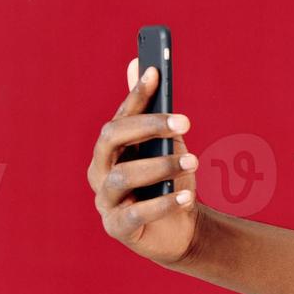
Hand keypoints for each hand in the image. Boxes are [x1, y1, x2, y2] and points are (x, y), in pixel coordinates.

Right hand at [87, 58, 200, 265]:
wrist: (180, 230)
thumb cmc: (169, 182)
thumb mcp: (166, 144)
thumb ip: (152, 111)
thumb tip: (138, 63)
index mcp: (109, 148)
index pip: (119, 115)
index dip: (136, 94)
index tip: (156, 72)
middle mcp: (100, 171)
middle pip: (111, 139)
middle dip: (147, 125)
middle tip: (185, 121)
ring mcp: (105, 200)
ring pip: (124, 176)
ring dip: (161, 165)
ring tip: (193, 161)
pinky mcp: (118, 228)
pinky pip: (137, 214)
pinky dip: (163, 203)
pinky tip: (187, 197)